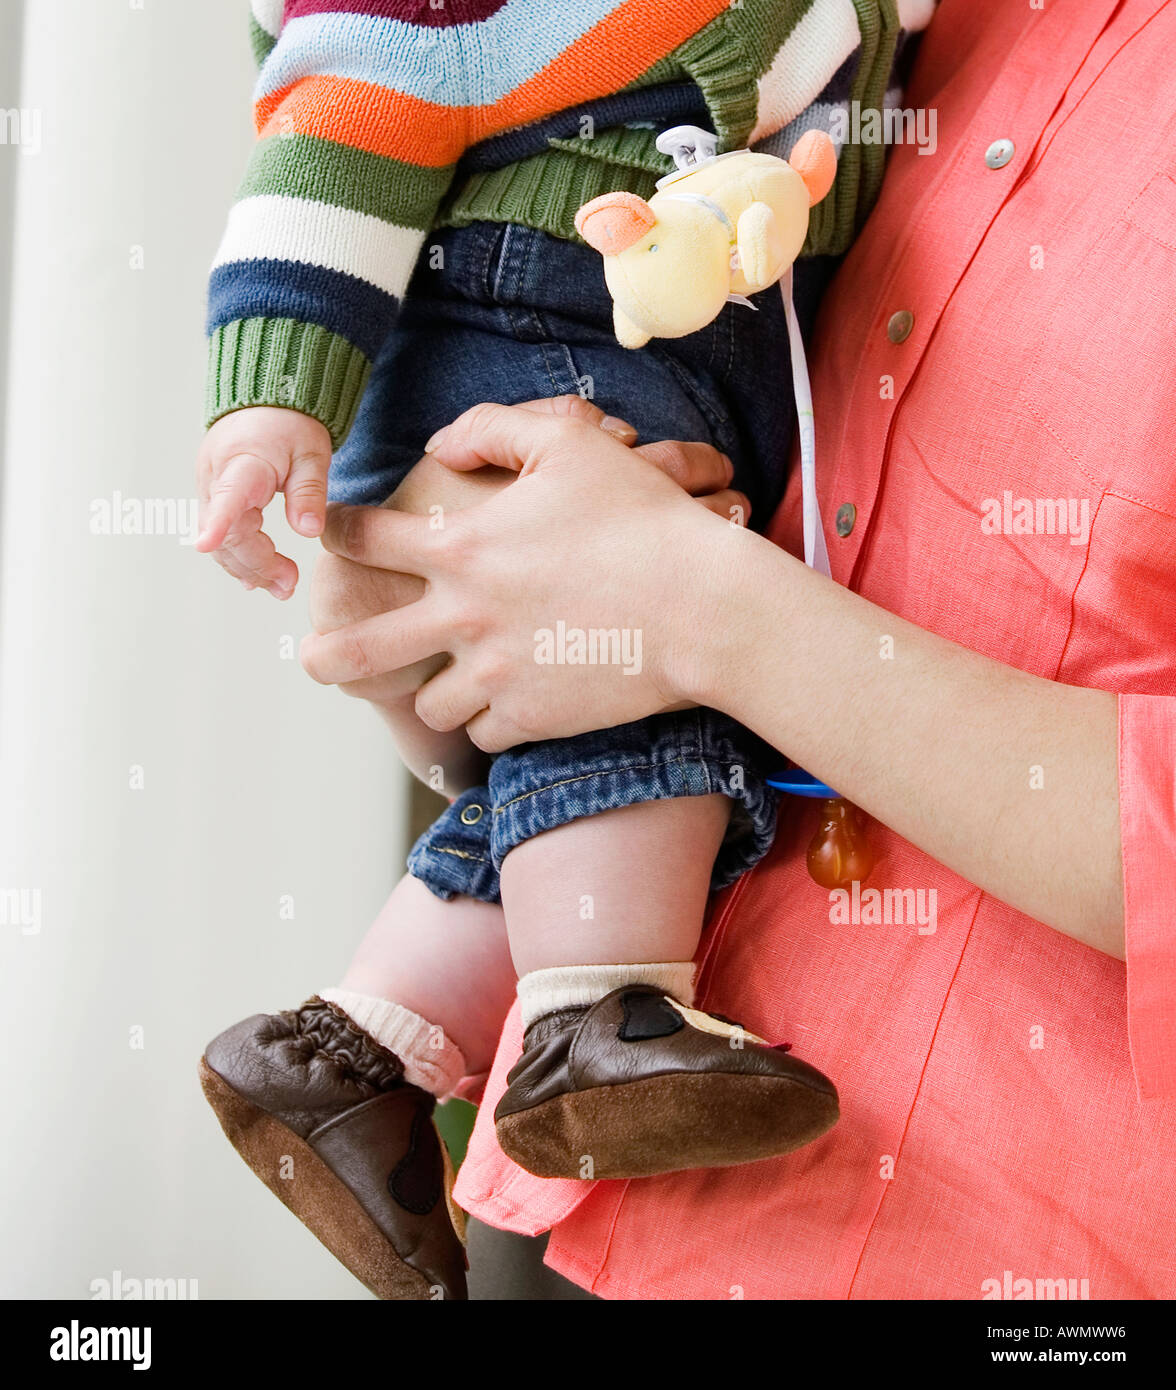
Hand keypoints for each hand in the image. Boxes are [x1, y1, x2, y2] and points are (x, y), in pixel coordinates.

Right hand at [195, 406, 331, 598]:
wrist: (267, 403)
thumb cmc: (291, 424)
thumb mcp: (313, 454)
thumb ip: (310, 492)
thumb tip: (309, 531)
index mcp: (244, 462)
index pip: (227, 496)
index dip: (218, 523)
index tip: (206, 544)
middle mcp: (217, 477)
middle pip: (228, 533)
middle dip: (257, 566)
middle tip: (289, 586)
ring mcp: (210, 488)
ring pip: (222, 540)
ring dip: (249, 568)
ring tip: (283, 586)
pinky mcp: (213, 496)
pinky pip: (222, 534)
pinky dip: (239, 557)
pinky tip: (257, 579)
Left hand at [300, 401, 754, 751]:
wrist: (701, 605)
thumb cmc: (642, 519)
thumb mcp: (571, 445)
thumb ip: (492, 430)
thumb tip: (438, 447)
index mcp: (463, 547)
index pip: (366, 538)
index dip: (336, 532)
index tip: (325, 539)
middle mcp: (465, 616)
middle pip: (362, 647)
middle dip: (326, 652)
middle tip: (312, 658)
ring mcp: (495, 674)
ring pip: (428, 704)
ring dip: (432, 692)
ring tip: (442, 685)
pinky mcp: (532, 717)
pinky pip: (483, 734)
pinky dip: (487, 722)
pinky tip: (502, 707)